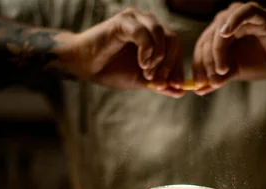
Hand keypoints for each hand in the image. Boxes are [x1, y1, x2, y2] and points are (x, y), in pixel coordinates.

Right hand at [66, 8, 184, 97]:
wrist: (84, 66)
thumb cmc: (111, 70)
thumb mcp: (141, 81)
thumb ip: (160, 84)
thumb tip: (181, 92)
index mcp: (154, 37)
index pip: (175, 48)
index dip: (178, 68)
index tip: (177, 86)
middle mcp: (148, 24)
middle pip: (172, 40)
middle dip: (169, 65)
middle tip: (160, 83)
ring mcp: (136, 20)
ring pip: (161, 34)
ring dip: (158, 57)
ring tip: (147, 73)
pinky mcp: (123, 21)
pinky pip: (143, 33)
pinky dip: (147, 50)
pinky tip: (142, 64)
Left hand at [192, 2, 265, 94]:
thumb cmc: (261, 62)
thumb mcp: (235, 72)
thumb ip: (217, 77)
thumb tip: (198, 89)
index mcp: (220, 33)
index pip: (202, 45)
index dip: (198, 65)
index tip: (198, 84)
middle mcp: (228, 21)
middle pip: (208, 38)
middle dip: (208, 61)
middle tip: (212, 80)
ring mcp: (242, 15)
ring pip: (221, 28)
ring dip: (218, 50)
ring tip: (223, 70)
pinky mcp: (258, 13)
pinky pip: (243, 12)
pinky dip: (232, 21)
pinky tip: (225, 34)